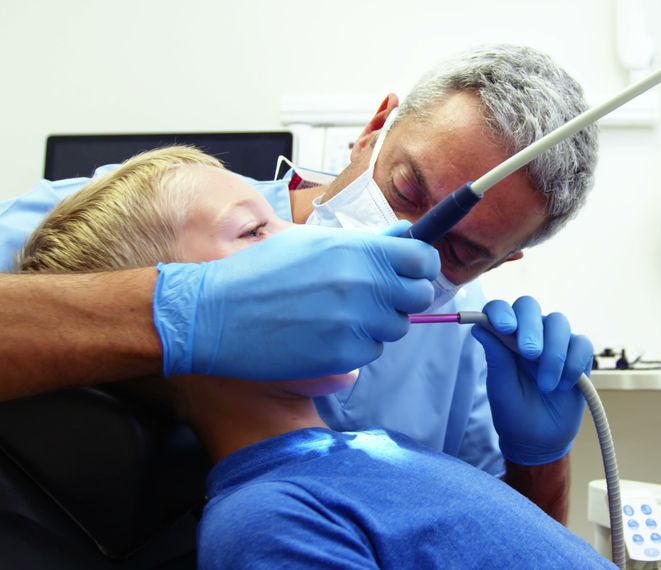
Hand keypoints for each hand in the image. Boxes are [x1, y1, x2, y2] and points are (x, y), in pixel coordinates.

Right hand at [154, 224, 438, 379]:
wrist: (215, 313)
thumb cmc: (261, 271)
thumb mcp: (312, 242)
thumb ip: (367, 242)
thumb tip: (407, 234)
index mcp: (359, 250)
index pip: (423, 258)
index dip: (421, 266)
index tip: (411, 271)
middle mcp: (364, 284)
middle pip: (420, 296)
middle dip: (404, 297)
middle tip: (377, 297)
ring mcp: (355, 322)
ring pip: (396, 326)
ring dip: (378, 323)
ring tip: (338, 313)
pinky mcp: (343, 355)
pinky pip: (371, 351)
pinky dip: (356, 346)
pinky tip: (323, 333)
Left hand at [471, 296, 592, 465]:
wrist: (540, 439)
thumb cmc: (514, 412)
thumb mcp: (501, 389)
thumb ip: (496, 358)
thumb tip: (479, 326)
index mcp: (504, 336)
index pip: (500, 309)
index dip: (501, 312)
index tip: (504, 328)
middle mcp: (529, 332)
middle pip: (530, 306)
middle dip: (530, 327)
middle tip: (530, 354)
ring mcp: (555, 340)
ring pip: (559, 322)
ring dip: (553, 352)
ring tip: (547, 385)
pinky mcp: (578, 354)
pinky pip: (581, 344)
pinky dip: (573, 364)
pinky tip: (564, 385)